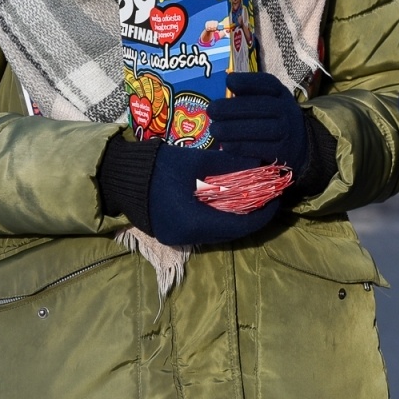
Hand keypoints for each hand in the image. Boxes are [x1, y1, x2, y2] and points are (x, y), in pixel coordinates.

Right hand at [98, 134, 277, 246]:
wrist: (120, 176)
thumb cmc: (157, 166)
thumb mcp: (196, 161)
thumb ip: (229, 165)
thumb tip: (259, 163)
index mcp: (193, 222)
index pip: (240, 226)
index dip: (263, 213)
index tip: (278, 197)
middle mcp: (187, 237)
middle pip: (231, 232)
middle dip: (253, 214)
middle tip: (268, 195)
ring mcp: (178, 238)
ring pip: (219, 231)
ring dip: (237, 215)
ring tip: (252, 194)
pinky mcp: (173, 232)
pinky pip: (205, 228)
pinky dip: (220, 215)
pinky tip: (230, 198)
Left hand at [208, 73, 308, 169]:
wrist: (300, 147)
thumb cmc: (273, 120)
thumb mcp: (269, 101)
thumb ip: (249, 95)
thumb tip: (227, 83)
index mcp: (281, 94)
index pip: (267, 83)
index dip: (248, 81)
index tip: (229, 82)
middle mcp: (287, 110)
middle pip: (261, 106)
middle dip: (233, 108)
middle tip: (211, 110)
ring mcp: (287, 132)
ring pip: (260, 128)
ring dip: (233, 129)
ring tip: (215, 130)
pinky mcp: (283, 153)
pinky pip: (260, 149)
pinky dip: (241, 147)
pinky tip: (226, 145)